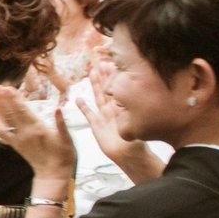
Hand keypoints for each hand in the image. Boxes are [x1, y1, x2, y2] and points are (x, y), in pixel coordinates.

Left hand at [0, 86, 76, 179]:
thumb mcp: (67, 139)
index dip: (14, 98)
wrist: (53, 175)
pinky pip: (4, 133)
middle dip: (2, 98)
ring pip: (6, 120)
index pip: (24, 109)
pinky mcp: (17, 145)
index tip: (7, 87)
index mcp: (38, 128)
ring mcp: (20, 139)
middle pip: (12, 112)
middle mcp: (26, 132)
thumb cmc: (63, 156)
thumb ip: (61, 123)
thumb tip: (59, 108)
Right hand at [76, 63, 162, 182]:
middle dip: (105, 75)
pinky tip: (78, 99)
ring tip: (91, 73)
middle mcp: (114, 109)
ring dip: (95, 85)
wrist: (130, 155)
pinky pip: (89, 114)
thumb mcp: (139, 123)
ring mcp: (105, 116)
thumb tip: (137, 99)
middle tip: (102, 62)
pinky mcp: (97, 125)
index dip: (116, 75)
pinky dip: (84, 107)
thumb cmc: (137, 141)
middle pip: (108, 88)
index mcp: (124, 107)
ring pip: (99, 97)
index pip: (120, 87)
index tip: (114, 63)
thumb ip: (136, 112)